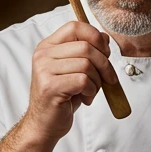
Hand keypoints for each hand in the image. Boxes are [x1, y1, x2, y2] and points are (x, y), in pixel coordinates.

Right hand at [21, 21, 118, 142]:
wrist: (44, 124)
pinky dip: (91, 91)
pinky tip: (85, 98)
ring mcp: (44, 70)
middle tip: (107, 79)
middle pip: (86, 47)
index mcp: (48, 46)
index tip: (105, 53)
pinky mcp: (50, 86)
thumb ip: (87, 52)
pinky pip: (83, 81)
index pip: (75, 26)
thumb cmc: (61, 98)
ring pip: (87, 65)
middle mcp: (43, 55)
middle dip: (104, 64)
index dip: (95, 36)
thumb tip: (104, 37)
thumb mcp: (75, 70)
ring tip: (90, 92)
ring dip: (97, 81)